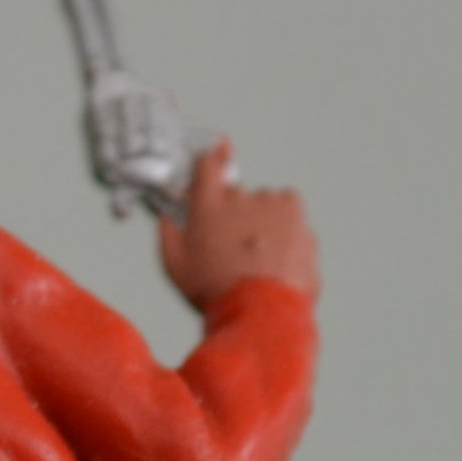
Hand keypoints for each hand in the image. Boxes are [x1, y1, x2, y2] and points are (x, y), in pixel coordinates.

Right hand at [157, 144, 316, 308]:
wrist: (260, 310)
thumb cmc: (215, 291)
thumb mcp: (176, 268)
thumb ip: (169, 235)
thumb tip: (166, 218)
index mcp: (207, 206)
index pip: (207, 165)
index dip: (212, 158)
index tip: (220, 150)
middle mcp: (239, 197)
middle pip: (237, 195)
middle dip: (237, 214)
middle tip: (236, 245)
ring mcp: (269, 202)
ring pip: (265, 202)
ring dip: (264, 219)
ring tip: (261, 254)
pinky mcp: (295, 213)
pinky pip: (289, 206)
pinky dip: (287, 221)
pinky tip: (280, 246)